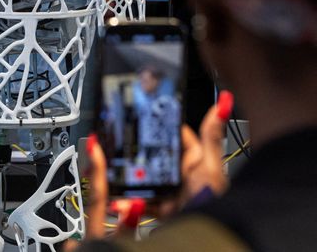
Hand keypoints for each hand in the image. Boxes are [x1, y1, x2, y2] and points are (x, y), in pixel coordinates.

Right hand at [81, 91, 233, 242]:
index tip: (146, 110)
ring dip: (128, 174)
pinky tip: (117, 196)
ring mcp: (167, 192)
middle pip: (155, 154)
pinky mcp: (157, 209)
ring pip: (143, 177)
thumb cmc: (212, 202)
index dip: (164, 122)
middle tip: (119, 139)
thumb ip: (211, 136)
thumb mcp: (210, 166)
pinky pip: (137, 200)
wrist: (201, 233)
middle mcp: (180, 175)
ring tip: (112, 166)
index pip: (177, 134)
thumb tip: (224, 103)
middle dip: (137, 149)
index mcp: (194, 161)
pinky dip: (127, 199)